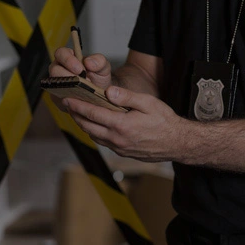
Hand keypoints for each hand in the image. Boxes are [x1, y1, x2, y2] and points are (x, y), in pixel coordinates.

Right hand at [48, 47, 111, 110]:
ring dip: (70, 89)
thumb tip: (88, 62)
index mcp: (68, 57)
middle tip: (84, 83)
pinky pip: (58, 99)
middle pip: (55, 70)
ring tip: (84, 91)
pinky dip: (70, 100)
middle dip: (69, 77)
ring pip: (55, 85)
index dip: (68, 60)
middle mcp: (59, 69)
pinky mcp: (57, 97)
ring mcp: (56, 83)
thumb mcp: (103, 68)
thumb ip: (99, 61)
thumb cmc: (98, 78)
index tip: (80, 69)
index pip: (61, 53)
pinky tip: (80, 100)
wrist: (99, 95)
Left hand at [63, 86, 184, 162]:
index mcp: (122, 125)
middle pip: (88, 127)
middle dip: (76, 115)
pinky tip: (94, 125)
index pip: (93, 114)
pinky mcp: (122, 153)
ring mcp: (118, 148)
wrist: (177, 143)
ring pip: (93, 136)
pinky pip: (102, 142)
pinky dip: (94, 132)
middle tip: (68, 104)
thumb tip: (108, 92)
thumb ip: (127, 97)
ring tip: (77, 113)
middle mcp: (117, 139)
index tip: (68, 99)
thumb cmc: (165, 121)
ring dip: (83, 125)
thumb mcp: (149, 103)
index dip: (78, 106)